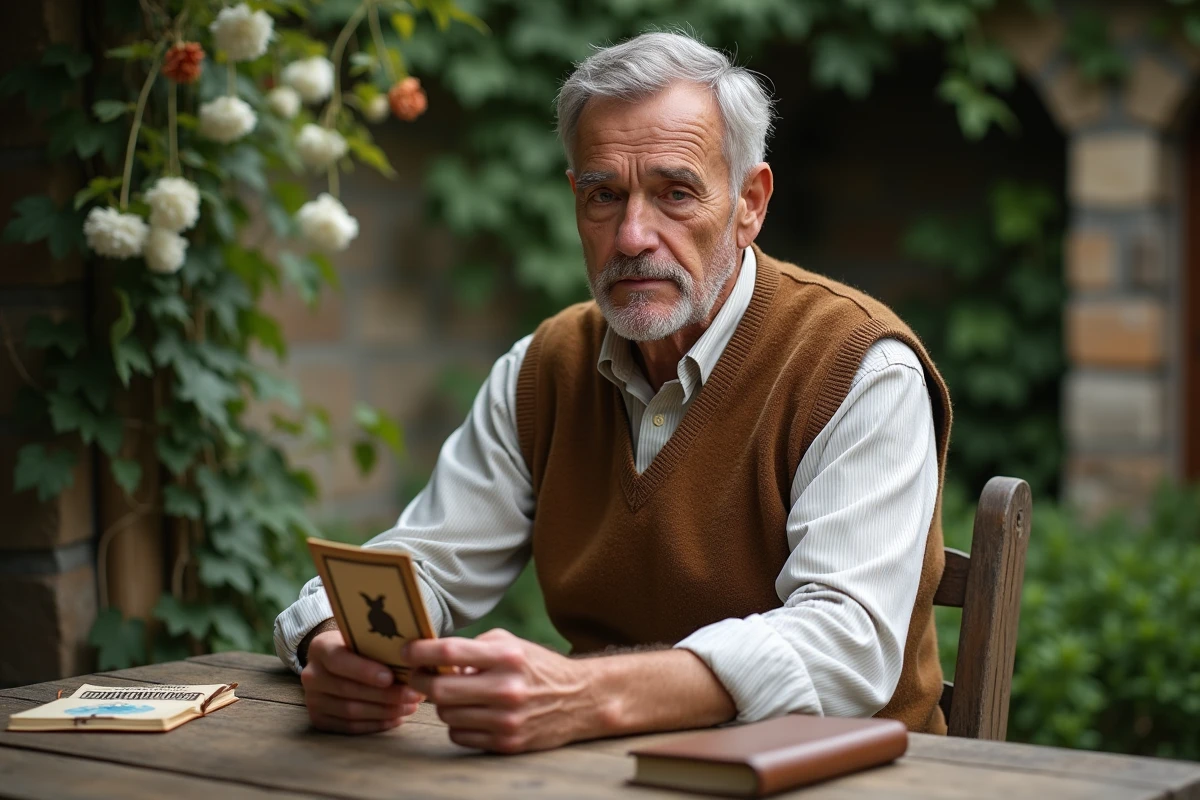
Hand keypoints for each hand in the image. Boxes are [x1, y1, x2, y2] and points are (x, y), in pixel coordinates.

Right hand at [301, 629, 423, 733]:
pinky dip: (376, 724)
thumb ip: (380, 644)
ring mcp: (312, 700)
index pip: (339, 660)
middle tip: (414, 694)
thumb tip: (414, 656)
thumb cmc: (357, 646)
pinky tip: (397, 718)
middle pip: (349, 689)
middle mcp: (311, 675)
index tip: (390, 677)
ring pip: (351, 711)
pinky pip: (350, 727)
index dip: (364, 671)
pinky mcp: (319, 719)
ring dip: (385, 711)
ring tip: (411, 706)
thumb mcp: (364, 637)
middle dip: (385, 694)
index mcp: (320, 647)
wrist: (333, 662)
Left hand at [405, 628, 606, 753]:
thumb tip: (433, 659)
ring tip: (457, 694)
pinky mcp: (507, 743)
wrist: (580, 699)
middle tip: (419, 676)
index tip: (406, 652)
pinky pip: (460, 736)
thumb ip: (473, 648)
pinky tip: (472, 713)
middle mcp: (506, 688)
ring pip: (447, 715)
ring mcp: (506, 719)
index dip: (420, 652)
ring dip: (444, 704)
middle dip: (421, 682)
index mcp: (507, 657)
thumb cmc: (537, 666)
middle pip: (440, 690)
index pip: (450, 652)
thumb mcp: (511, 644)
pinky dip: (458, 724)